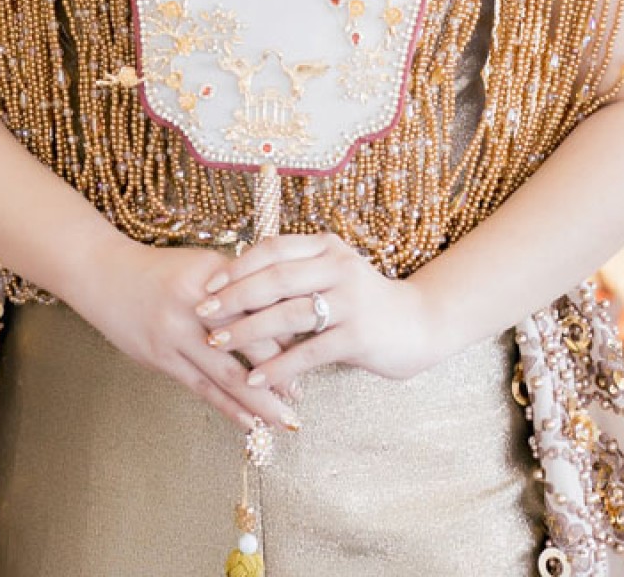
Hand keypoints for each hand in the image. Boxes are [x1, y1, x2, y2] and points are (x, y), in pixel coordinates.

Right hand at [67, 237, 304, 431]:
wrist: (104, 273)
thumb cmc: (158, 271)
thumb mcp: (199, 266)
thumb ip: (236, 287)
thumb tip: (279, 314)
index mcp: (214, 275)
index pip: (262, 305)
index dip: (289, 329)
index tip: (311, 348)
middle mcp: (198, 304)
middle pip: (251, 342)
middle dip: (281, 371)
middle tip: (302, 393)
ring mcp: (177, 333)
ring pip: (228, 374)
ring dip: (260, 401)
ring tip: (286, 420)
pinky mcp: (161, 357)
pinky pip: (202, 388)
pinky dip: (229, 409)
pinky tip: (250, 425)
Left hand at [194, 233, 442, 394]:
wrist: (420, 324)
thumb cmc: (366, 301)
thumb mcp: (334, 273)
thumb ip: (298, 271)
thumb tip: (241, 277)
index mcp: (326, 247)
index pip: (272, 249)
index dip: (237, 266)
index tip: (207, 283)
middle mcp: (337, 267)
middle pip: (274, 279)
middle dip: (233, 298)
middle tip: (202, 314)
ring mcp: (349, 301)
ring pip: (286, 314)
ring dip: (247, 331)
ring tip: (218, 344)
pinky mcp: (357, 336)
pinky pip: (308, 352)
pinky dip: (277, 365)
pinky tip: (255, 378)